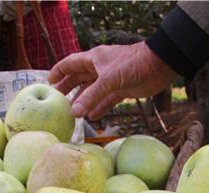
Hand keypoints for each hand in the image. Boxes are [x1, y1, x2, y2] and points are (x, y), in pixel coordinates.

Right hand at [49, 42, 176, 119]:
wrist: (160, 65)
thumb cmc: (133, 64)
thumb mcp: (109, 80)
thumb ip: (91, 96)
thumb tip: (74, 113)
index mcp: (94, 59)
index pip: (70, 64)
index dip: (59, 72)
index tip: (49, 82)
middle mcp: (100, 68)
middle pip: (79, 78)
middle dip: (68, 89)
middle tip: (57, 101)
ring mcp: (111, 79)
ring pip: (92, 91)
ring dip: (83, 101)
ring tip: (72, 113)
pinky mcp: (122, 90)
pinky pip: (106, 100)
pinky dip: (99, 108)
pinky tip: (92, 117)